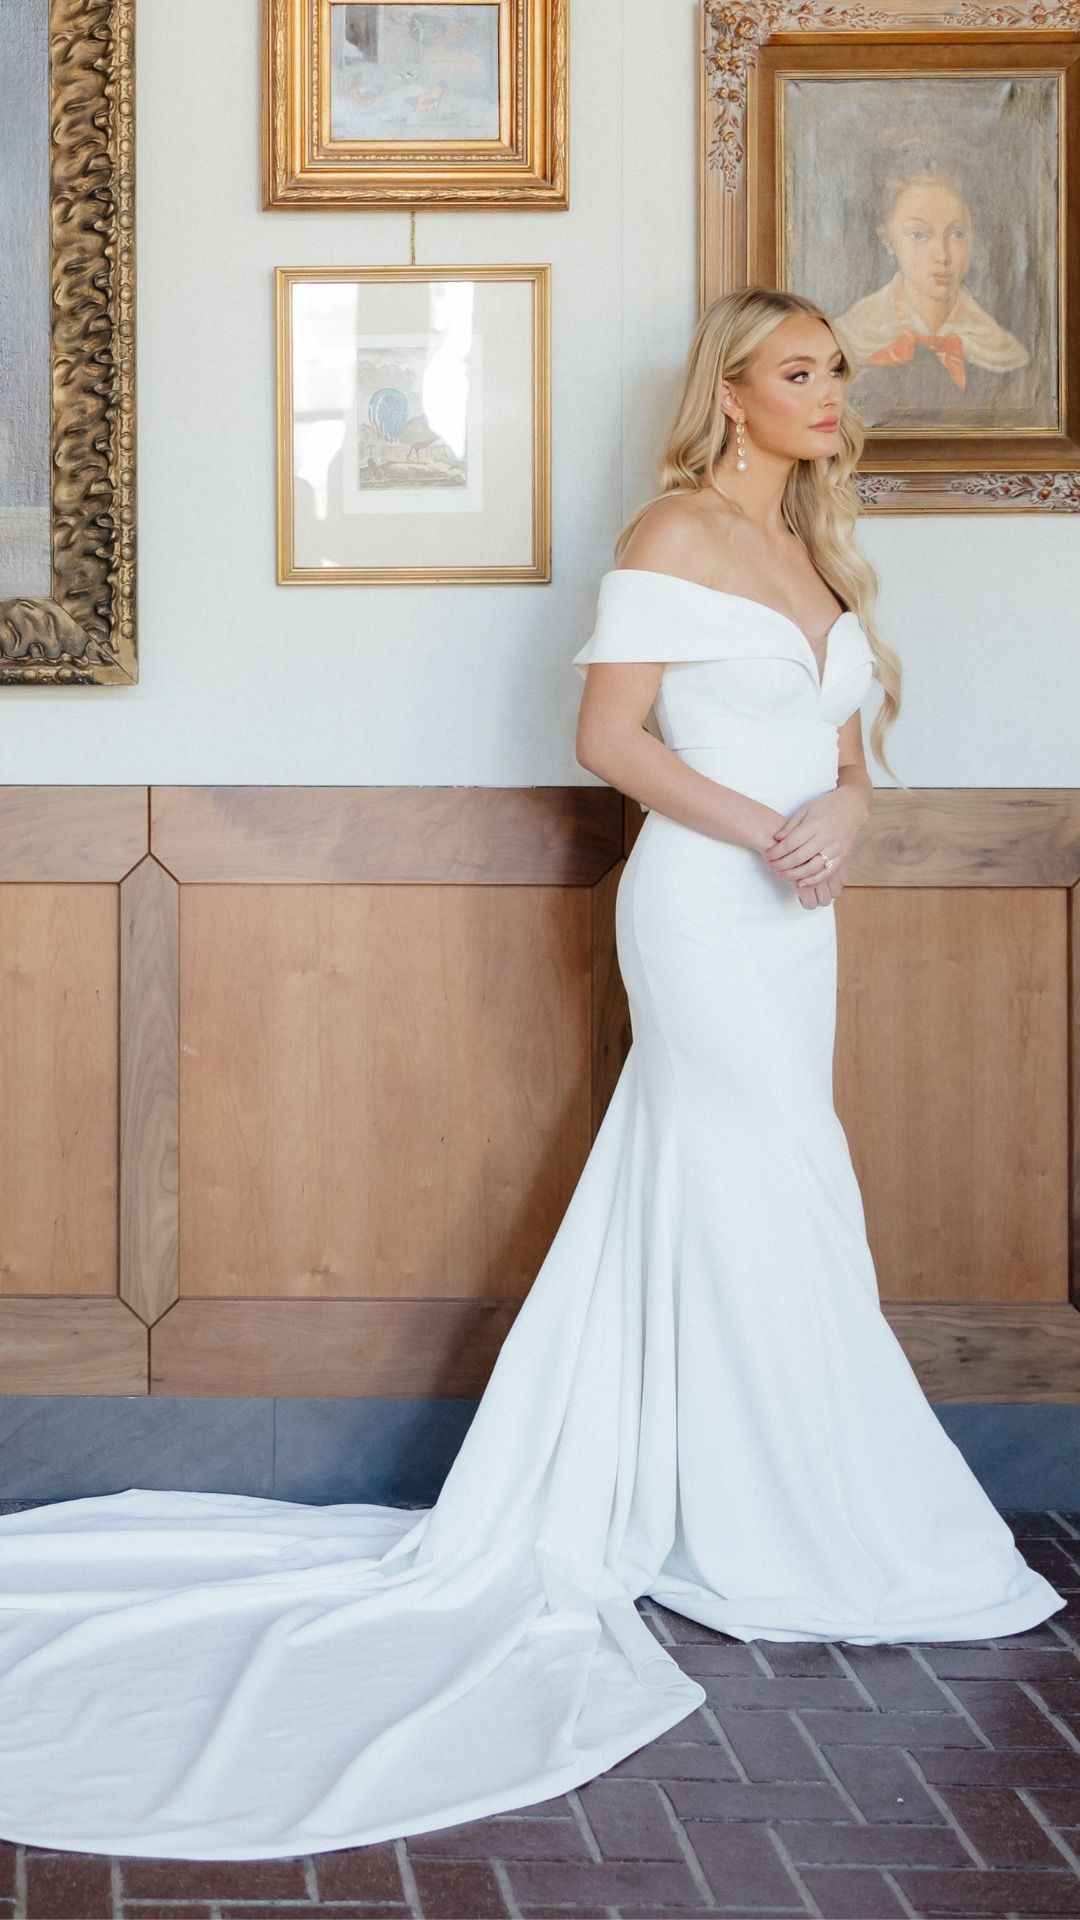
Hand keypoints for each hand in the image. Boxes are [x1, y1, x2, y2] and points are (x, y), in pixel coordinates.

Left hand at [761, 789, 864, 907]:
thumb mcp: (805, 810)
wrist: (852, 807)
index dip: (776, 852)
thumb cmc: (825, 806)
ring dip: (793, 874)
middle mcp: (825, 838)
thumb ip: (791, 826)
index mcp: (814, 824)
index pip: (790, 843)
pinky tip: (801, 883)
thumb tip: (776, 839)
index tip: (767, 856)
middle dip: (781, 865)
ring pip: (811, 868)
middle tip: (770, 866)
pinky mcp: (842, 856)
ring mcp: (835, 848)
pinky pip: (826, 873)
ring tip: (781, 874)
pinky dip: (813, 880)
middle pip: (798, 857)